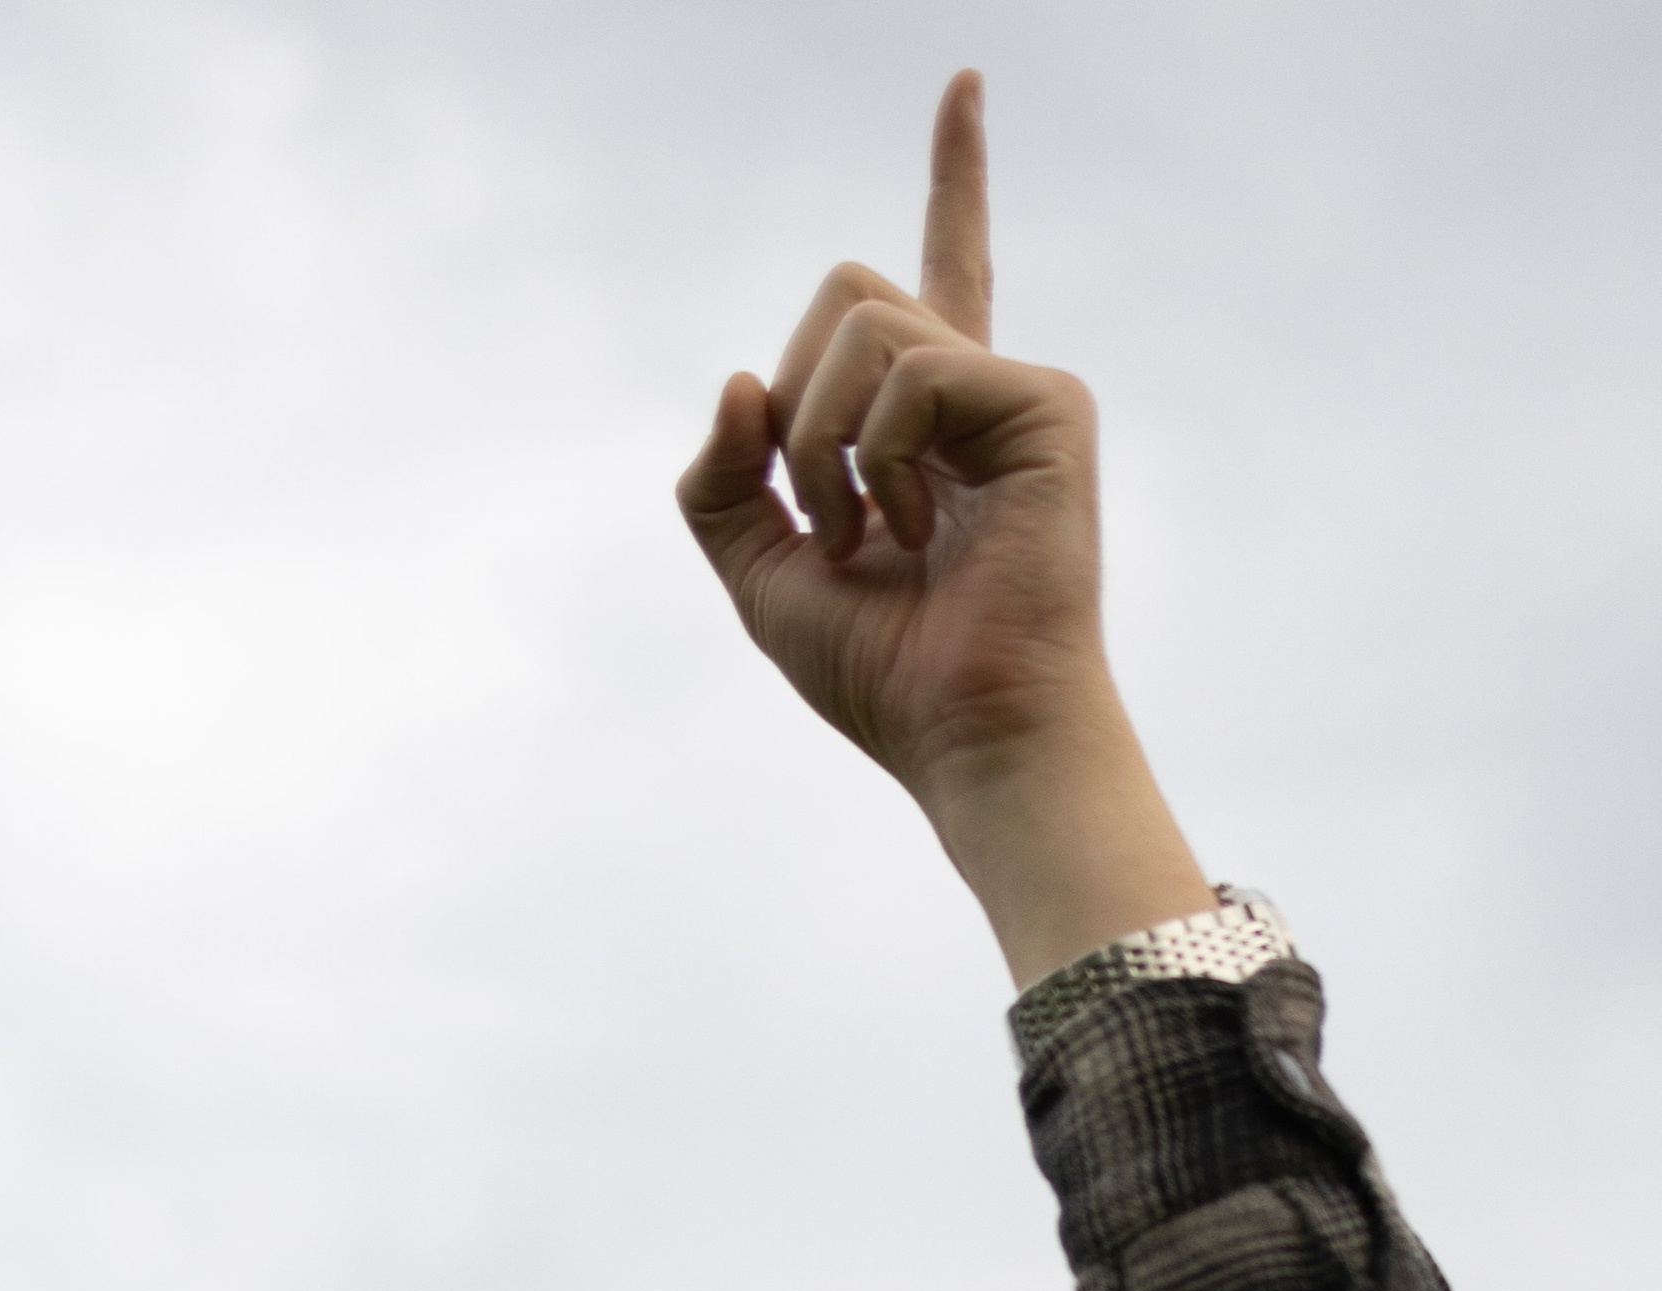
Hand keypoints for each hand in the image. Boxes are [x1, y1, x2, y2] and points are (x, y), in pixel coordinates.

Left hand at [675, 74, 1214, 983]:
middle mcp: (976, 388)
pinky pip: (913, 370)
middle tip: (826, 514)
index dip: (955, 178)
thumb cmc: (881, 672)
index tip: (968, 81)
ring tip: (870, 536)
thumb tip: (740, 380)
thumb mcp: (756, 573)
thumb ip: (719, 480)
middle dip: (794, 404)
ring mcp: (1015, 389)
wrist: (964, 733)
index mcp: (923, 419)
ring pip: (864, 321)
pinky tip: (915, 531)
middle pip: (844, 287)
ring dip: (824, 440)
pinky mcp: (1046, 403)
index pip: (932, 271)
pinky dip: (880, 453)